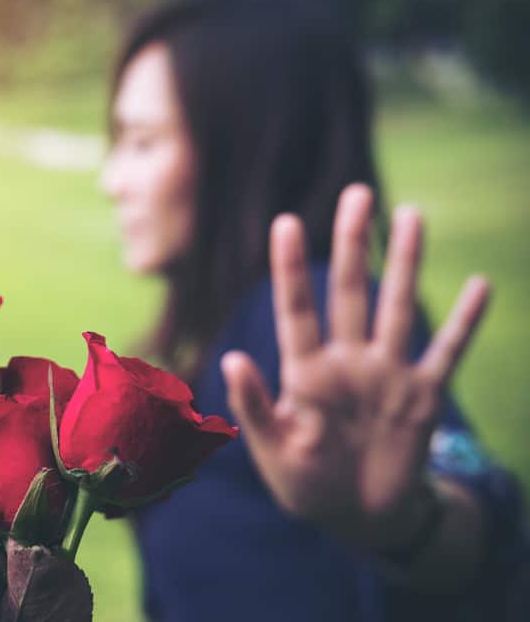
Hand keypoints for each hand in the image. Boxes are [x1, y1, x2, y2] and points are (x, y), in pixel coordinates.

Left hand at [221, 184, 489, 550]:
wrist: (357, 517)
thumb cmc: (305, 484)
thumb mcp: (272, 449)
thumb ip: (253, 405)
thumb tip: (230, 358)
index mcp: (305, 372)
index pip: (296, 309)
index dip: (289, 268)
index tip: (285, 222)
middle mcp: (347, 361)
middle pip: (349, 291)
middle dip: (352, 244)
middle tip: (357, 194)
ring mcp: (387, 375)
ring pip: (397, 307)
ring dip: (404, 263)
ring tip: (411, 214)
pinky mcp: (422, 397)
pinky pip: (448, 352)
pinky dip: (465, 322)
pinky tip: (479, 285)